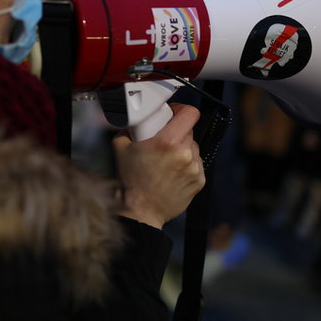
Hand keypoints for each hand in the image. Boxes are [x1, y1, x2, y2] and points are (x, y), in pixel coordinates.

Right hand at [113, 103, 205, 228]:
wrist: (141, 210)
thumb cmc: (131, 181)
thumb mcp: (121, 147)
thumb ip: (129, 128)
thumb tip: (134, 120)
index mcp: (167, 142)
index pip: (190, 114)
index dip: (182, 110)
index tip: (174, 114)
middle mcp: (184, 154)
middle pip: (189, 131)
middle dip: (177, 133)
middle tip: (163, 141)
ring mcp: (194, 168)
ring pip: (193, 148)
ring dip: (182, 150)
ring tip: (166, 161)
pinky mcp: (199, 181)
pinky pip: (196, 164)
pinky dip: (187, 165)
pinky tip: (172, 173)